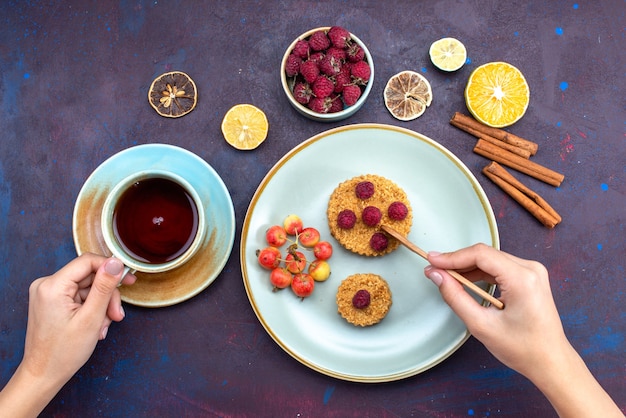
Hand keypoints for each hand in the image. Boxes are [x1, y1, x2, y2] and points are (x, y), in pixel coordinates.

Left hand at [0, 253, 135, 415]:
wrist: (44, 375)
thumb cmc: (63, 352)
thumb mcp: (91, 318)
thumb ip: (104, 287)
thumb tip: (115, 262)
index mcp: (52, 286)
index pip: (88, 262)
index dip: (111, 269)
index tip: (128, 279)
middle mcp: (46, 285)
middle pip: (89, 277)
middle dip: (106, 296)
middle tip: (117, 315)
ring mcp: (48, 294)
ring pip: (87, 288)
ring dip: (101, 306)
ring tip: (103, 327)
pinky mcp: (52, 302)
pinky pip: (79, 297)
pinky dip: (91, 310)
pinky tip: (95, 326)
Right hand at [424, 243, 621, 416]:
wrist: (551, 362)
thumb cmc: (522, 348)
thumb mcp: (481, 325)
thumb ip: (455, 296)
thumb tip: (435, 274)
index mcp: (522, 278)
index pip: (480, 254)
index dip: (452, 257)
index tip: (431, 260)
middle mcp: (530, 268)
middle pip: (485, 254)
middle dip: (458, 261)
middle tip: (434, 270)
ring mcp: (532, 271)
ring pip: (491, 259)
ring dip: (467, 267)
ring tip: (446, 277)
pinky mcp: (530, 277)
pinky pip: (499, 267)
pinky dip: (480, 273)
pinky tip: (465, 282)